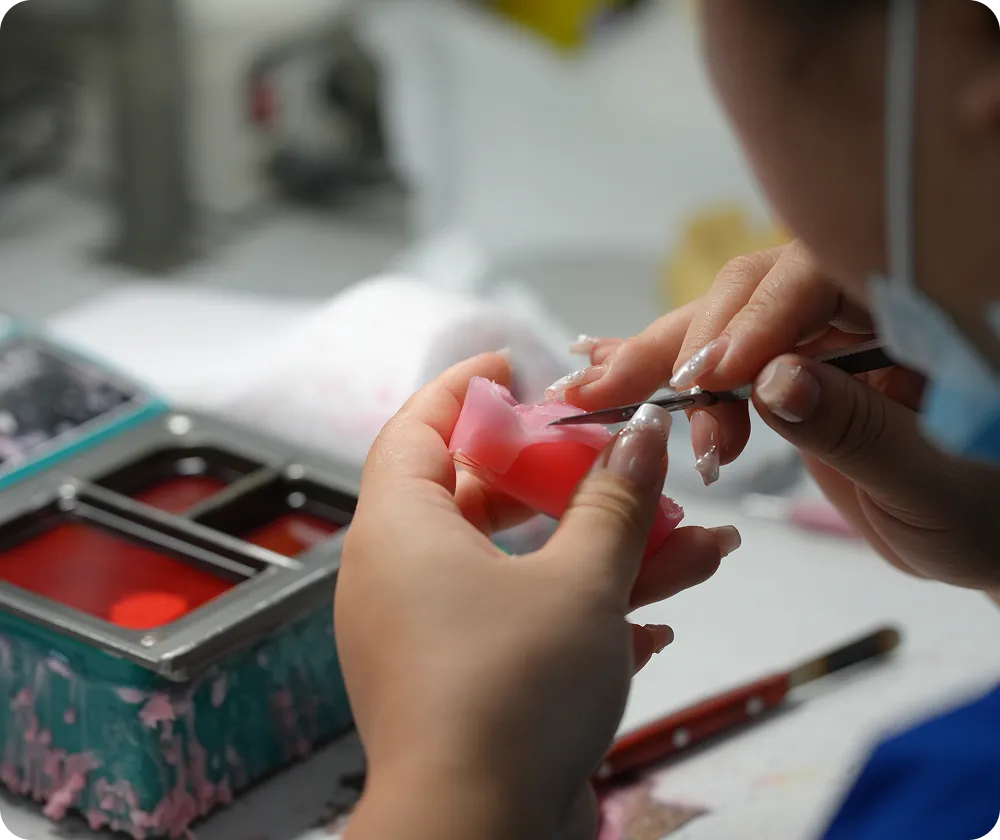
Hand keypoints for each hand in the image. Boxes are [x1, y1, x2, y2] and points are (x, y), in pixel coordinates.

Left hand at [338, 353, 733, 839]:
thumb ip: (613, 502)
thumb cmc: (510, 695)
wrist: (474, 835)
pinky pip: (517, 620)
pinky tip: (656, 617)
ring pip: (516, 565)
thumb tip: (642, 435)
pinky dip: (577, 609)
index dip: (463, 388)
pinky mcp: (457, 682)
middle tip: (612, 460)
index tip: (511, 363)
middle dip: (562, 479)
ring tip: (688, 545)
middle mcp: (398, 575)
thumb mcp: (580, 581)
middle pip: (476, 494)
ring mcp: (426, 633)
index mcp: (400, 529)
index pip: (416, 426)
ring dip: (599, 552)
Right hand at [564, 241, 999, 594]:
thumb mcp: (933, 483)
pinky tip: (604, 368)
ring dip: (654, 362)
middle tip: (615, 389)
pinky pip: (713, 364)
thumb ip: (859, 430)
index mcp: (908, 307)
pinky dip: (658, 371)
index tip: (713, 378)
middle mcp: (851, 308)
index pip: (816, 279)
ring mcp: (810, 340)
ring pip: (717, 328)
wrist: (978, 539)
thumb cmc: (981, 517)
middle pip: (748, 296)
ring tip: (594, 393)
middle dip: (682, 344)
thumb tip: (773, 381)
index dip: (757, 319)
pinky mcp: (779, 375)